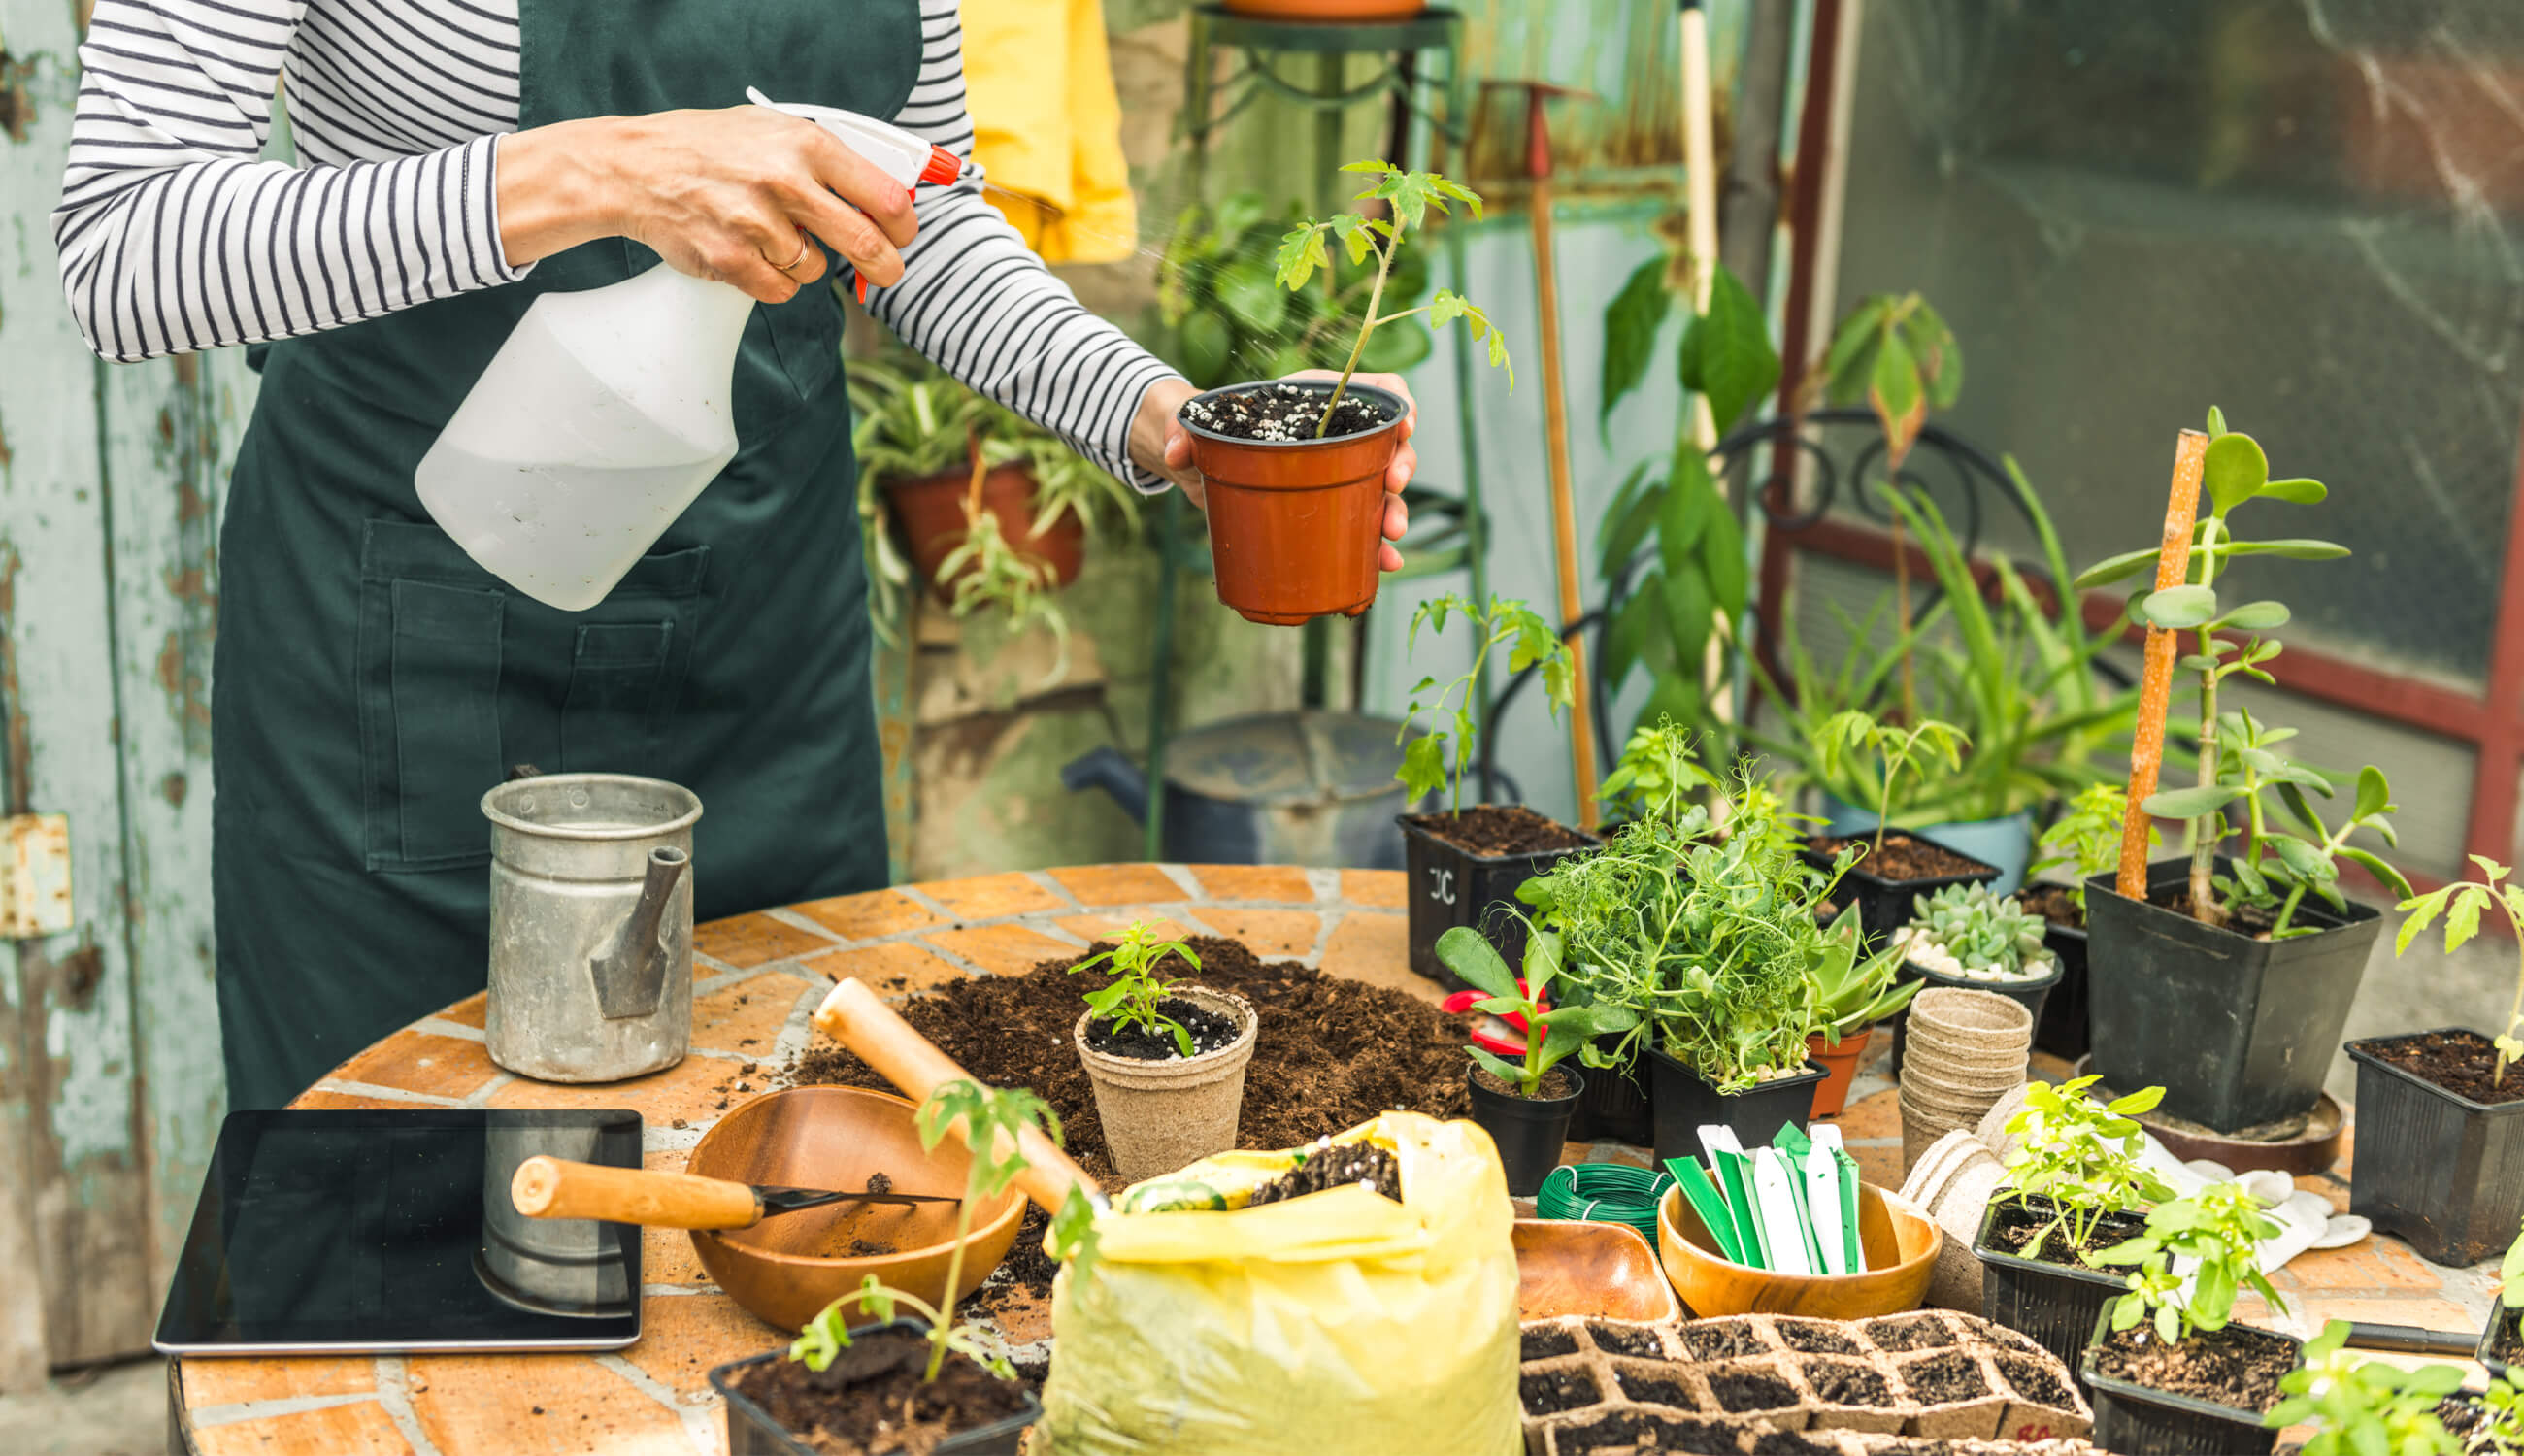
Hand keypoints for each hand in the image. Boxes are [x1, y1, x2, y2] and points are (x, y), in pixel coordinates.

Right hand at [496, 106, 918, 303]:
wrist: (635, 168)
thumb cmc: (711, 148)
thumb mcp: (772, 131)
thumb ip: (827, 160)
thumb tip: (885, 197)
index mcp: (805, 144)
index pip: (884, 196)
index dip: (904, 224)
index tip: (904, 235)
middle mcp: (785, 181)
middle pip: (865, 243)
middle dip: (884, 267)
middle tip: (886, 272)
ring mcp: (756, 223)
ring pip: (815, 269)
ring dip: (804, 262)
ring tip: (770, 234)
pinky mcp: (731, 259)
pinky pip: (780, 289)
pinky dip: (774, 280)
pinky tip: (751, 253)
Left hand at [1149, 371, 1419, 572]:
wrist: (1200, 464)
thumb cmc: (1208, 430)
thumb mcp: (1194, 423)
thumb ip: (1183, 429)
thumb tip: (1178, 453)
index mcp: (1318, 399)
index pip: (1376, 388)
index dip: (1398, 401)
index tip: (1403, 425)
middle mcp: (1338, 434)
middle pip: (1390, 442)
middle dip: (1401, 465)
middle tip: (1392, 487)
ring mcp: (1339, 472)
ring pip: (1382, 489)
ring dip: (1393, 511)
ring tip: (1391, 538)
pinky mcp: (1328, 506)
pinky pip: (1362, 523)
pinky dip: (1376, 545)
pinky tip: (1385, 563)